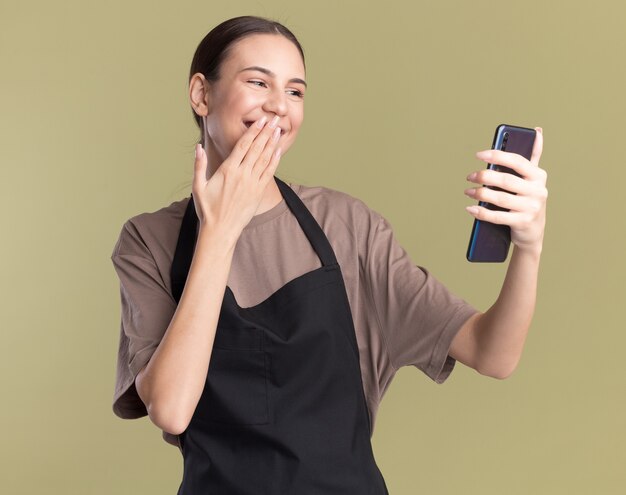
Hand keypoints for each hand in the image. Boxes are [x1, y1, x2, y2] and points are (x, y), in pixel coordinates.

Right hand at [192, 115, 282, 235]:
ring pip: (265, 159)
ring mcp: (252, 184)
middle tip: (275, 118)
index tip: (261, 120)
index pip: (243, 145)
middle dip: (266, 132)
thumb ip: (199, 165)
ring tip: (278, 130)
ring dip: (272, 143)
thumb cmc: (207, 209)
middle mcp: (242, 175)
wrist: (220, 230)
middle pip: (257, 148)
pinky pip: (269, 173)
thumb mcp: (198, 186)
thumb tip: (198, 147)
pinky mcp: (258, 193)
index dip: (253, 131)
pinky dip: (274, 161)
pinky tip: (278, 151)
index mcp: (228, 170)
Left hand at [464, 127, 546, 254]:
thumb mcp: (534, 178)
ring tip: (467, 191)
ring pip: (500, 198)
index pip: (516, 161)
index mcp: (539, 175)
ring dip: (479, 194)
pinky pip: (497, 216)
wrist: (533, 232)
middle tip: (469, 176)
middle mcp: (538, 190)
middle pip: (505, 180)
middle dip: (484, 177)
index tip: (478, 155)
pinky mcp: (523, 222)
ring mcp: (531, 208)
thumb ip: (534, 155)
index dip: (497, 156)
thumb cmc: (528, 199)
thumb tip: (537, 130)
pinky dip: (481, 212)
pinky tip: (470, 208)